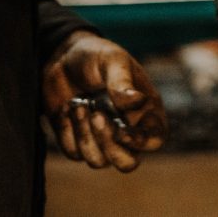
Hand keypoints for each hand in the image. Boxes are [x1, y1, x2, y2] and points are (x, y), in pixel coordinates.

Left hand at [41, 31, 166, 171]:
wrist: (62, 55)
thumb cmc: (96, 55)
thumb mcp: (112, 60)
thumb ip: (123, 81)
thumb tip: (137, 101)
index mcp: (144, 110)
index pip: (154, 139)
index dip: (141, 141)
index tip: (122, 129)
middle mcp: (126, 129)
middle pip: (128, 162)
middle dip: (111, 147)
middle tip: (97, 116)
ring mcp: (101, 138)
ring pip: (99, 161)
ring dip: (86, 136)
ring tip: (79, 104)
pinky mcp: (78, 140)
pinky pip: (75, 153)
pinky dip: (69, 132)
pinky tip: (68, 108)